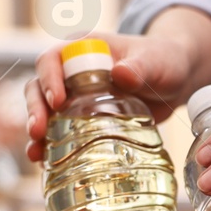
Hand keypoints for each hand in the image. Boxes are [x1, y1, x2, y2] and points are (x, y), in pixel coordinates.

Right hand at [23, 6, 210, 163]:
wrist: (175, 80)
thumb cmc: (164, 61)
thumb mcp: (156, 62)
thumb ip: (141, 66)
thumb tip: (120, 73)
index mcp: (85, 48)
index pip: (53, 58)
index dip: (49, 78)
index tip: (57, 101)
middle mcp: (72, 70)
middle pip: (39, 86)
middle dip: (35, 109)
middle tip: (38, 131)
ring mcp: (75, 95)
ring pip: (44, 109)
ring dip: (38, 130)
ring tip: (36, 152)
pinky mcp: (81, 117)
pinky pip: (58, 129)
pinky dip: (50, 145)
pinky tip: (46, 161)